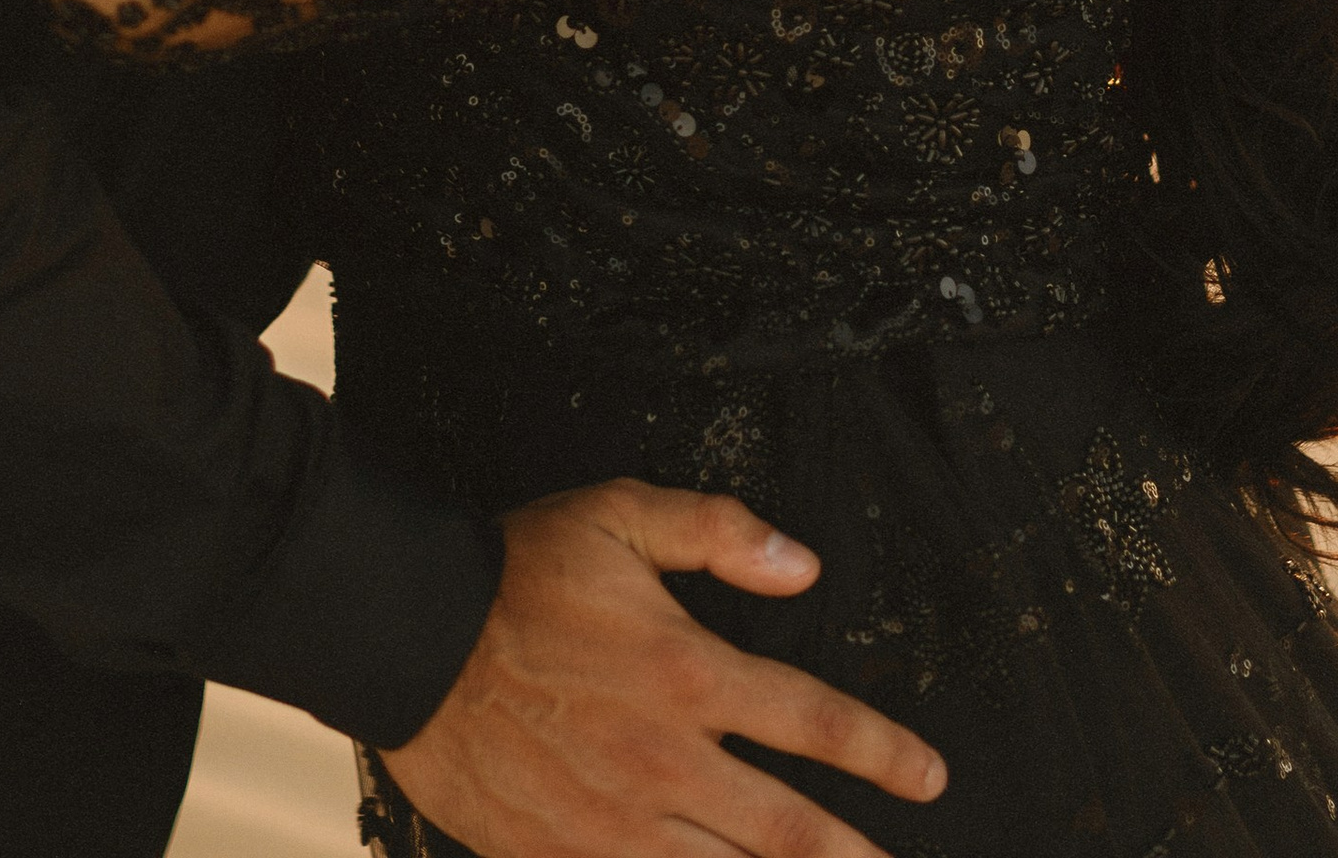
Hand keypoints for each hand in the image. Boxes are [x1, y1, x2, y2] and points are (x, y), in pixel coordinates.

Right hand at [385, 481, 945, 857]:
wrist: (408, 635)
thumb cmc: (516, 570)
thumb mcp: (620, 514)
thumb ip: (719, 531)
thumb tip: (804, 563)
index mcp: (688, 672)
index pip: (812, 721)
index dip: (882, 754)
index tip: (928, 777)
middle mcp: (666, 760)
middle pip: (789, 832)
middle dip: (856, 857)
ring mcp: (616, 824)